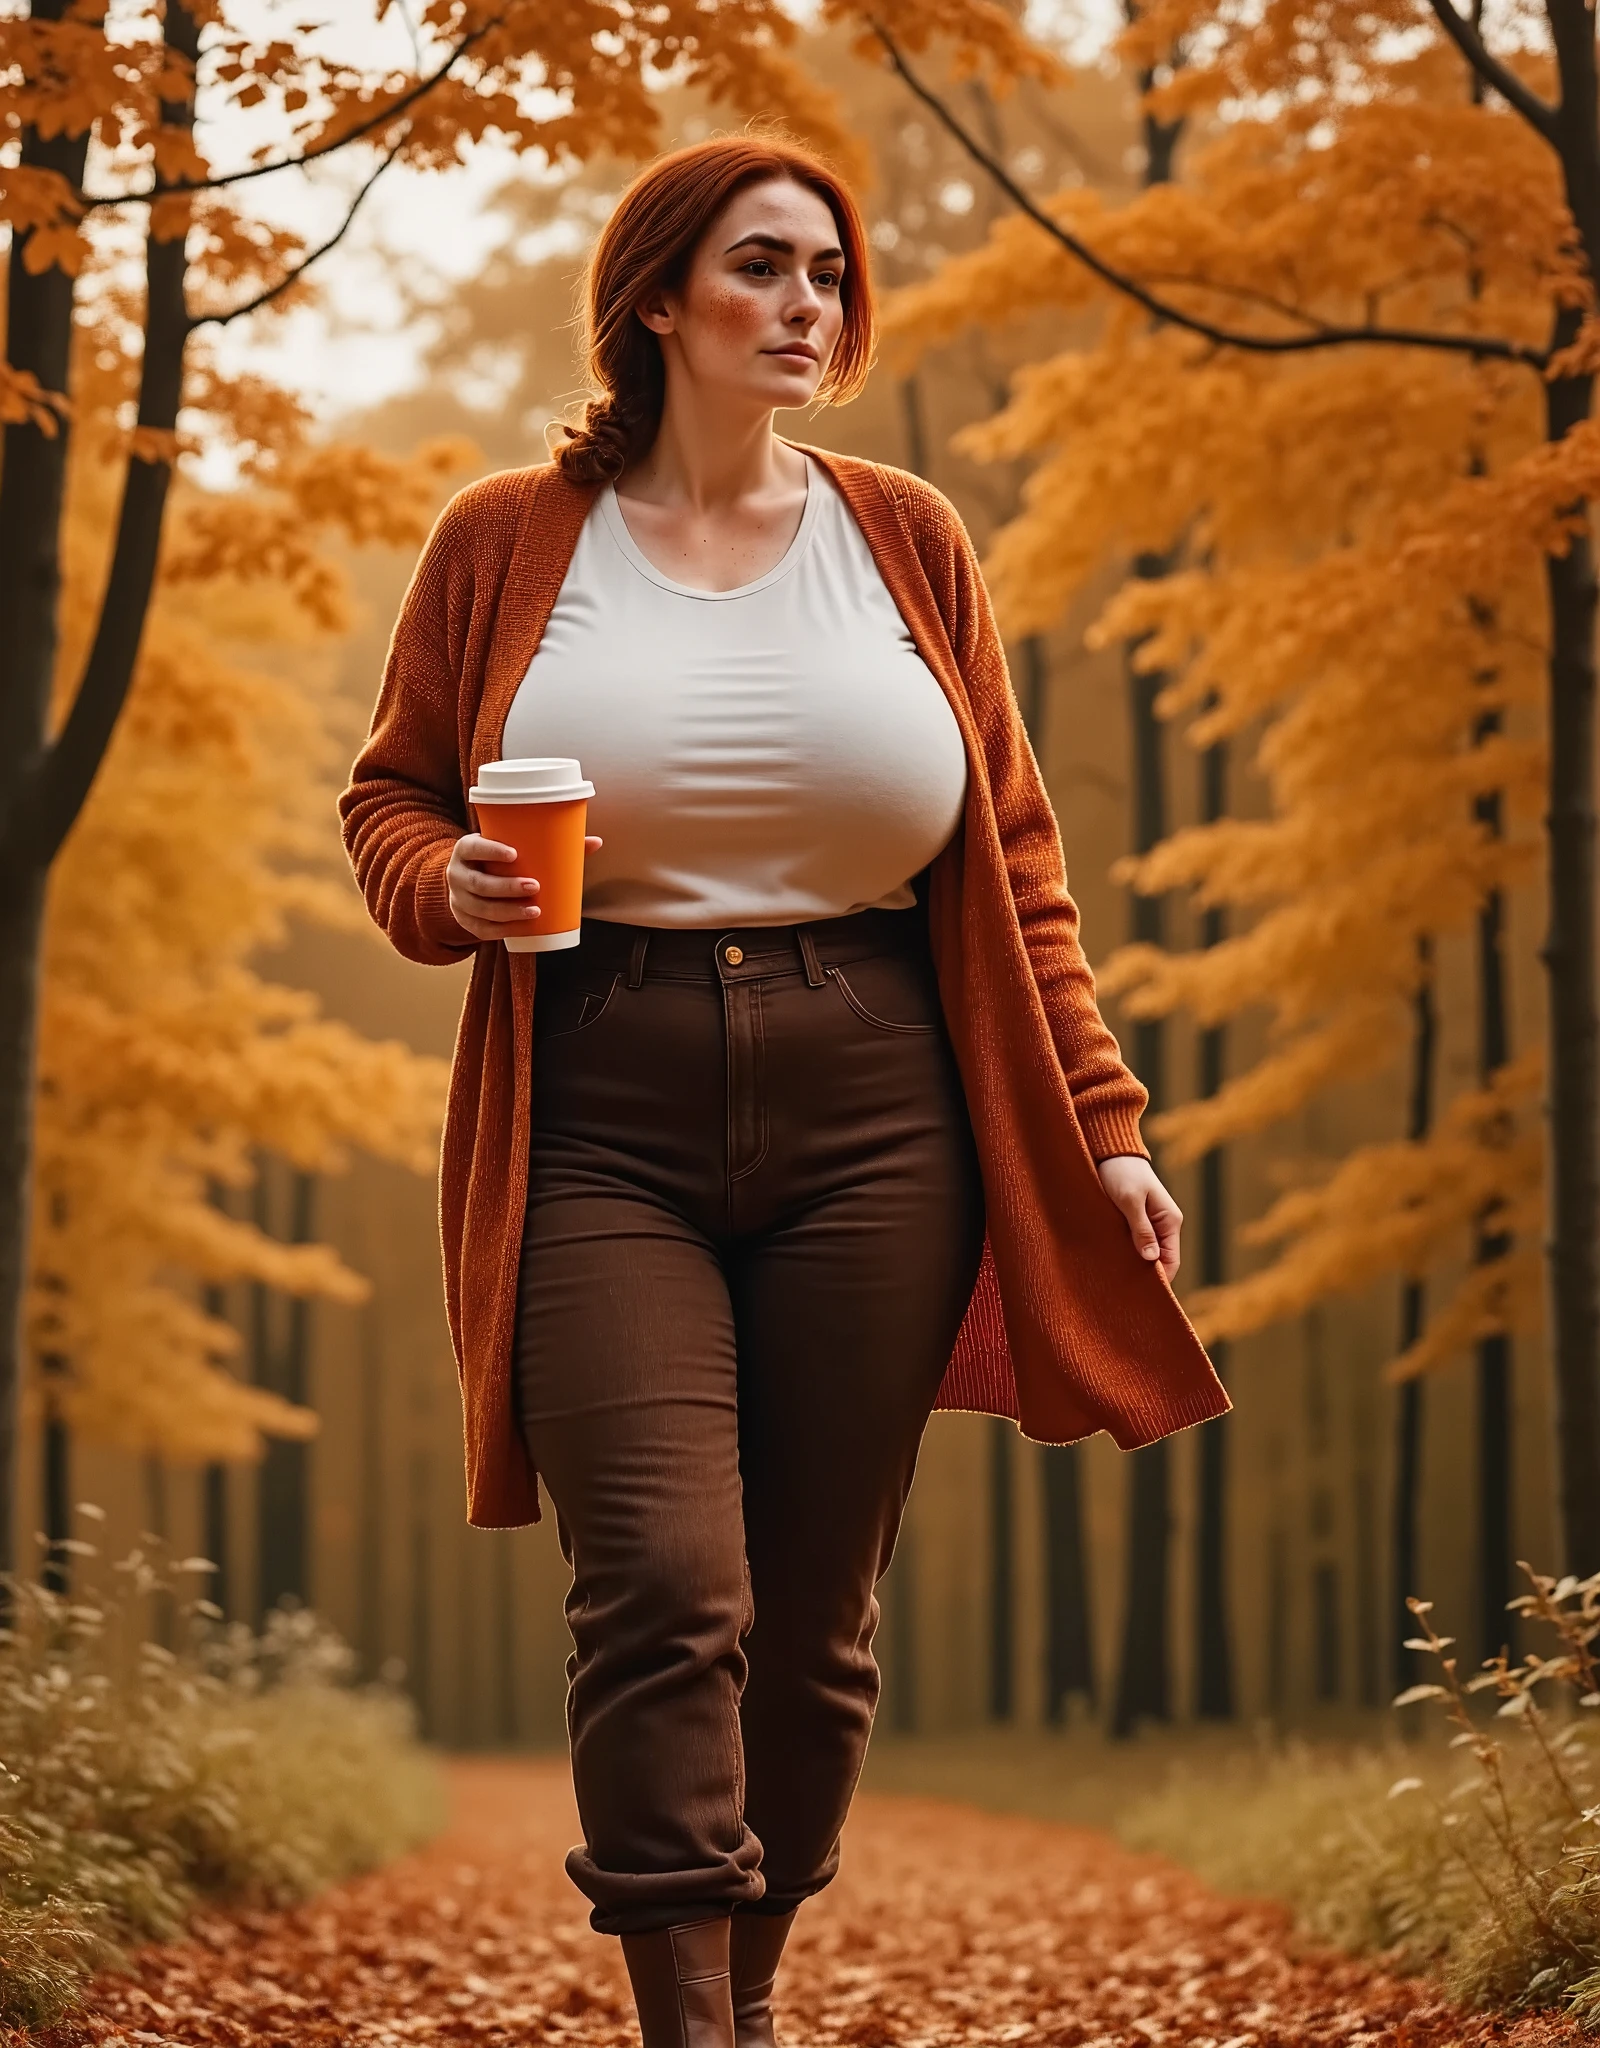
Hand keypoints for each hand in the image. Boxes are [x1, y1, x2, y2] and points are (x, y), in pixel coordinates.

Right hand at [445, 832, 603, 943]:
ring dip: (507, 912)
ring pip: (481, 909)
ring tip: (534, 911)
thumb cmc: (498, 861)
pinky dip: (500, 930)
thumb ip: (551, 845)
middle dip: (507, 887)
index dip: (491, 851)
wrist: (468, 879)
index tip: (515, 855)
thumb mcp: (513, 849)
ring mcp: (458, 899)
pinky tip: (518, 929)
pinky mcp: (464, 920)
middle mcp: (456, 874)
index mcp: (466, 849)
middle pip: (479, 883)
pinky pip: (481, 929)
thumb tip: (595, 842)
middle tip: (535, 886)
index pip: (474, 847)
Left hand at [1097, 1155, 1181, 1281]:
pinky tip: (1111, 1261)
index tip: (1141, 1294)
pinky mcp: (1134, 1221)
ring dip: (1133, 1264)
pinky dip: (1125, 1253)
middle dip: (1144, 1275)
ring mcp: (1149, 1224)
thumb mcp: (1130, 1200)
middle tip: (1123, 1291)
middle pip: (1159, 1261)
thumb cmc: (1122, 1172)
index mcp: (1170, 1221)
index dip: (1160, 1280)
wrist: (1111, 1151)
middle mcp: (1163, 1226)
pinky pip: (1134, 1243)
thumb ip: (1141, 1229)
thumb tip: (1152, 1259)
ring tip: (1115, 1279)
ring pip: (1145, 1253)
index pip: (1171, 1261)